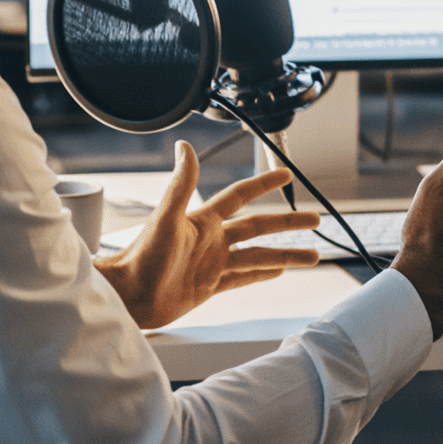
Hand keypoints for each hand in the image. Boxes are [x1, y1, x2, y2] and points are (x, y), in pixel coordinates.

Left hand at [95, 141, 320, 328]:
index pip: (241, 196)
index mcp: (203, 220)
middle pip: (259, 227)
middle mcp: (211, 240)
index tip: (285, 175)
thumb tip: (184, 147)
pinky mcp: (209, 287)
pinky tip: (278, 271)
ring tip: (312, 255)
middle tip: (314, 219)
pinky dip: (263, 274)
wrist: (128, 296)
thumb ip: (180, 184)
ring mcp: (212, 264)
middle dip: (288, 223)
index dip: (263, 184)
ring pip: (258, 256)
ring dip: (285, 255)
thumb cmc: (140, 258)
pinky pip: (243, 278)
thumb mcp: (166, 218)